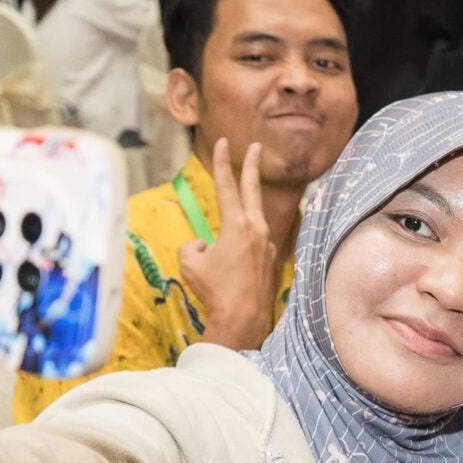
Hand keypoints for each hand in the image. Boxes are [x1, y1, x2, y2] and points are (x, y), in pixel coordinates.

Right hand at [179, 138, 278, 349]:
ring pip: (249, 225)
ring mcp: (268, 244)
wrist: (243, 320)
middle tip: (255, 146)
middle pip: (253, 189)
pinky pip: (251, 248)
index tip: (225, 143)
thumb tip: (204, 245)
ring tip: (223, 259)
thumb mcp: (190, 262)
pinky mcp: (272, 260)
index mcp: (238, 225)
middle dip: (252, 165)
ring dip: (238, 225)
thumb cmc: (215, 291)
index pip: (227, 186)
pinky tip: (232, 275)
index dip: (223, 163)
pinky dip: (239, 252)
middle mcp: (257, 230)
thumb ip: (194, 245)